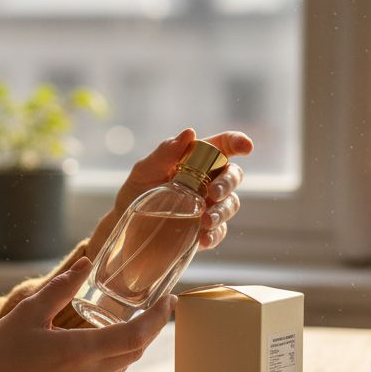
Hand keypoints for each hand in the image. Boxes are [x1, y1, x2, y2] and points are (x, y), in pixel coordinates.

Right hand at [0, 258, 172, 371]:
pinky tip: (99, 346)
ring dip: (129, 346)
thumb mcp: (29, 312)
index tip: (168, 301)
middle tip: (155, 307)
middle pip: (133, 353)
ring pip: (120, 367)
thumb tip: (85, 265)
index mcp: (80, 352)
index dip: (158, 319)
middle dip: (149, 330)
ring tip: (129, 323)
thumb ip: (61, 287)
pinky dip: (110, 361)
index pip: (137, 337)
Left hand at [86, 128, 252, 258]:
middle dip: (228, 183)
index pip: (223, 147)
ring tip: (205, 221)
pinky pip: (219, 232)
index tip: (246, 147)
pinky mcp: (205, 231)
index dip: (237, 143)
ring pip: (230, 204)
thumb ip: (165, 153)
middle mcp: (207, 182)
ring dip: (222, 211)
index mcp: (195, 161)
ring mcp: (208, 207)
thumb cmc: (135, 192)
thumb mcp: (144, 171)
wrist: (124, 228)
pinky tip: (203, 238)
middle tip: (212, 193)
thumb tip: (189, 133)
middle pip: (232, 176)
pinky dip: (214, 234)